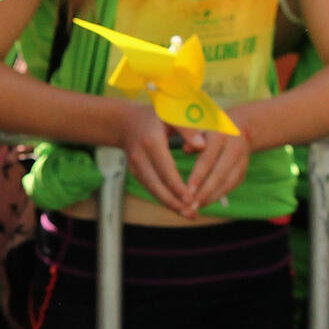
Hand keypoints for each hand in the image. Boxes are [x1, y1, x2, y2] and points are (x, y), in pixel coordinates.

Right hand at [115, 102, 193, 216]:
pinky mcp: (136, 173)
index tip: (191, 199)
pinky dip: (164, 199)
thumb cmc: (156, 116)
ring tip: (189, 215)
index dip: (178, 187)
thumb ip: (188, 128)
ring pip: (153, 190)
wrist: (126, 121)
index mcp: (151, 142)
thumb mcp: (172, 113)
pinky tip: (179, 207)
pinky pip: (151, 188)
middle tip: (192, 214)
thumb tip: (202, 146)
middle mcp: (140, 156)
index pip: (166, 169)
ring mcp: (136, 166)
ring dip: (170, 205)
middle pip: (157, 185)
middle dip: (174, 203)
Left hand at [181, 121, 250, 212]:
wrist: (240, 126)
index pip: (208, 158)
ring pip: (227, 183)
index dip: (198, 176)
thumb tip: (185, 150)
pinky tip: (205, 202)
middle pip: (219, 174)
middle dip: (205, 191)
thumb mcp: (198, 125)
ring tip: (196, 207)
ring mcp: (242, 160)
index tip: (187, 190)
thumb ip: (191, 137)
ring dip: (212, 197)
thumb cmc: (210, 126)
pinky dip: (218, 195)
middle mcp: (234, 147)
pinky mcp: (243, 170)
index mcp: (220, 134)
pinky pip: (231, 185)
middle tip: (190, 205)